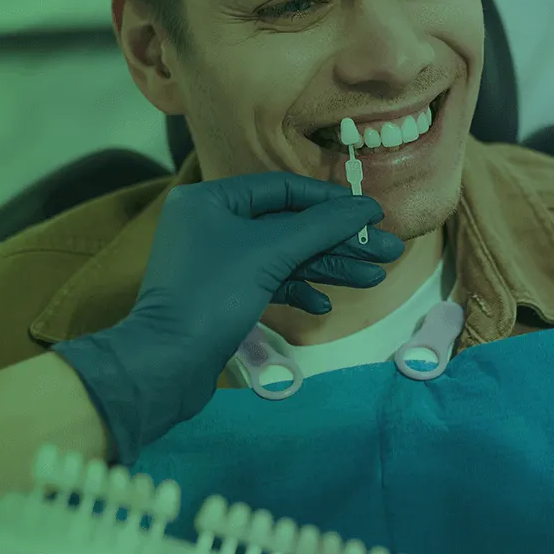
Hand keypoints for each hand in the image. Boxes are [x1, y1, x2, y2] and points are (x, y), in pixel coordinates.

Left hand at [54, 171, 404, 463]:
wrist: (166, 365)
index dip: (330, 201)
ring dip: (327, 267)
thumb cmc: (212, 296)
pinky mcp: (223, 297)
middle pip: (288, 225)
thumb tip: (367, 206)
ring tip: (374, 277)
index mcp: (212, 200)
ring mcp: (217, 263)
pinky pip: (269, 283)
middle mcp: (212, 224)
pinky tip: (324, 306)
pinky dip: (297, 290)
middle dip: (338, 241)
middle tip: (388, 252)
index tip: (372, 212)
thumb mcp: (270, 253)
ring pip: (283, 257)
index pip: (282, 189)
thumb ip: (321, 226)